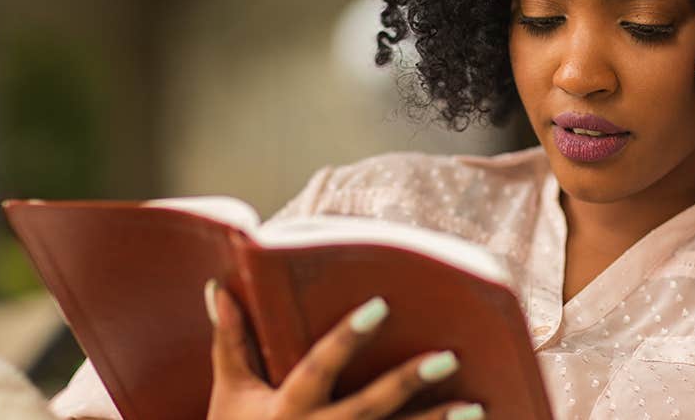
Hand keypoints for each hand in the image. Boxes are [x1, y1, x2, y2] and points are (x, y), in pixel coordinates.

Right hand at [204, 281, 484, 419]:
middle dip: (407, 383)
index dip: (347, 337)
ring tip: (476, 407)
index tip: (380, 305)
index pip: (319, 366)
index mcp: (286, 407)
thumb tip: (218, 287)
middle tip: (448, 357)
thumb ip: (230, 340)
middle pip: (368, 408)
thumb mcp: (230, 391)